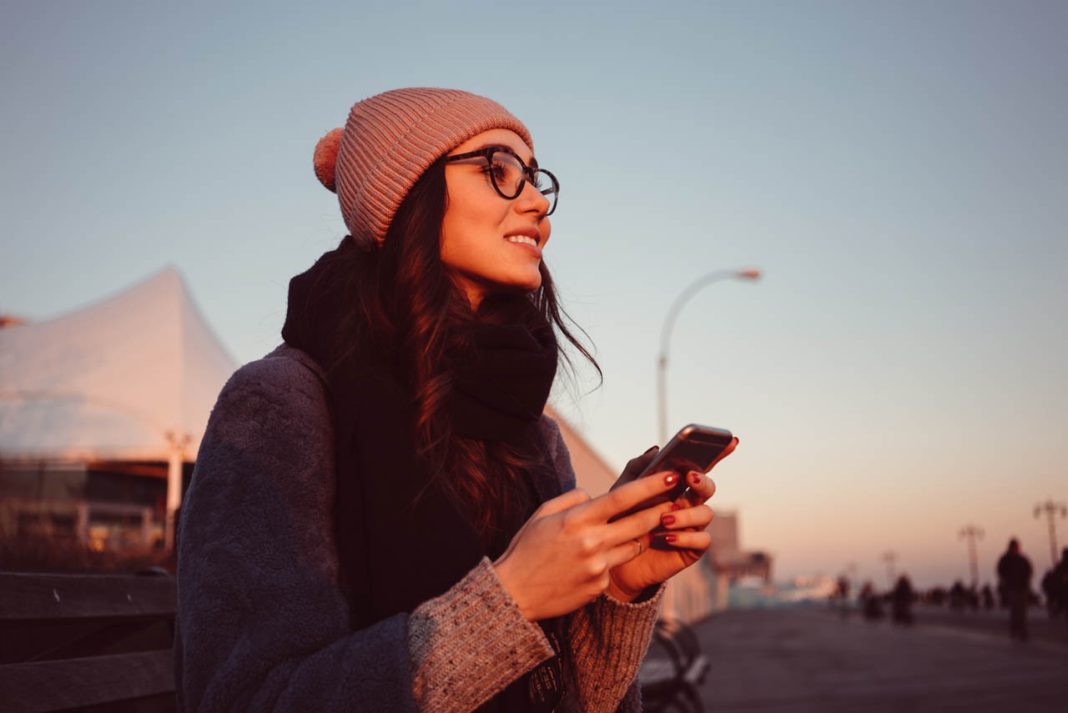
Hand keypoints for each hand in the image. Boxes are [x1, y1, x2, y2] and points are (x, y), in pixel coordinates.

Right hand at [492, 469, 682, 620]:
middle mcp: (591, 542)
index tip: (670, 476)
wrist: (514, 593)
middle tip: (675, 500)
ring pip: (634, 546)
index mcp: (577, 520)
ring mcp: (598, 567)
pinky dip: (611, 560)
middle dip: (660, 510)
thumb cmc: (527, 548)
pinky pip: (616, 567)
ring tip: (630, 530)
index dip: (650, 485)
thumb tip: (596, 496)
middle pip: (640, 522)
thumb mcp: (543, 514)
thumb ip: (573, 500)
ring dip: (637, 536)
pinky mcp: (599, 587)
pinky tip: (591, 562)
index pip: (622, 497)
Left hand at [607, 437, 737, 601]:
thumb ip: (638, 468)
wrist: (615, 558)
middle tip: (687, 478)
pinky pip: (702, 539)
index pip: (701, 466)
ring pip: (706, 513)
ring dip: (686, 514)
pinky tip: (666, 537)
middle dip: (701, 481)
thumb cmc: (621, 520)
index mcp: (676, 486)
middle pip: (707, 487)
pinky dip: (685, 536)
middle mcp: (689, 503)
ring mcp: (692, 525)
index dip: (719, 453)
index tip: (731, 440)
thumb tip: (657, 449)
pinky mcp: (692, 548)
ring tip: (663, 518)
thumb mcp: (623, 491)